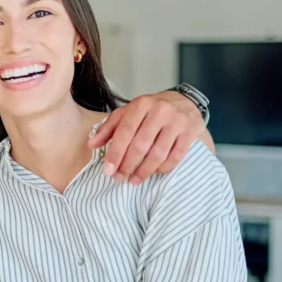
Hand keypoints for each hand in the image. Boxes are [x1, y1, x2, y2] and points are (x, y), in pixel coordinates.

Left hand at [88, 91, 205, 184]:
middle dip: (128, 165)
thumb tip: (91, 145)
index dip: (115, 154)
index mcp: (140, 105)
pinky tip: (153, 173)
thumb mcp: (126, 113)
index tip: (107, 171)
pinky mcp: (190, 132)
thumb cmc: (149, 110)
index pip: (124, 132)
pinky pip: (175, 156)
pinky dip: (163, 168)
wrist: (182, 102)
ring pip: (158, 153)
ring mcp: (177, 121)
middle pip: (140, 145)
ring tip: (134, 179)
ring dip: (144, 171)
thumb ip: (108, 128)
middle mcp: (160, 111)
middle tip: (119, 178)